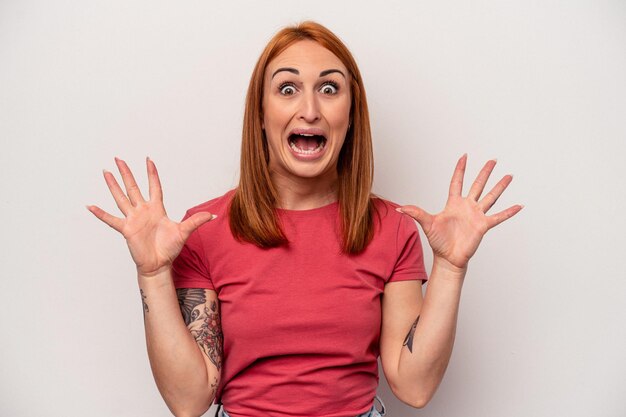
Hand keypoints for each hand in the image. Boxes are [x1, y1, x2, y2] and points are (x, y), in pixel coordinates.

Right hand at [87, 157, 214, 275]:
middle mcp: (143, 211)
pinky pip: (111, 219)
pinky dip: (100, 213)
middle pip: (133, 187)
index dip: (152, 174)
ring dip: (113, 186)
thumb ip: (197, 221)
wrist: (159, 264)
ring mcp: (133, 219)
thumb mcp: (184, 232)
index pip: (154, 186)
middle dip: (127, 173)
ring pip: (121, 198)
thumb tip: (214, 215)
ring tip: (106, 172)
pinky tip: (90, 205)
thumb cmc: (170, 249)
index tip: (148, 159)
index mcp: (157, 209)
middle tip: (118, 158)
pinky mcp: (126, 229)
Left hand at [398, 154, 521, 271]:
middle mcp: (467, 206)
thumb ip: (415, 213)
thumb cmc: (438, 241)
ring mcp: (476, 215)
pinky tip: (519, 205)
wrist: (448, 258)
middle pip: (478, 185)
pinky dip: (509, 212)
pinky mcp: (483, 226)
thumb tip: (399, 208)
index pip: (457, 181)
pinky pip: (498, 217)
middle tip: (493, 160)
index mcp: (453, 203)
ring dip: (500, 187)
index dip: (460, 169)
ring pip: (490, 197)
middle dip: (485, 172)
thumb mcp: (427, 223)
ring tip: (508, 176)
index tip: (464, 156)